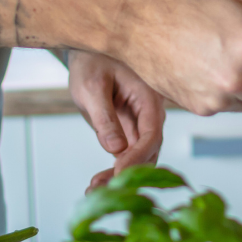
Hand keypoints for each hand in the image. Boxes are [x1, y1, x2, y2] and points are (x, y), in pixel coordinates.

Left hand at [67, 51, 166, 192]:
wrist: (89, 51)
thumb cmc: (92, 61)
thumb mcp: (92, 86)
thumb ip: (104, 117)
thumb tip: (114, 149)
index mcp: (149, 98)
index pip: (151, 134)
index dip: (137, 156)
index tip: (118, 173)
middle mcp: (151, 114)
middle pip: (149, 151)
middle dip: (128, 173)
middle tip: (102, 188)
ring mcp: (141, 125)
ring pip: (140, 158)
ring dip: (120, 177)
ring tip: (94, 190)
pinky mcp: (129, 132)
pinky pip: (128, 156)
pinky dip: (114, 171)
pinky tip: (97, 183)